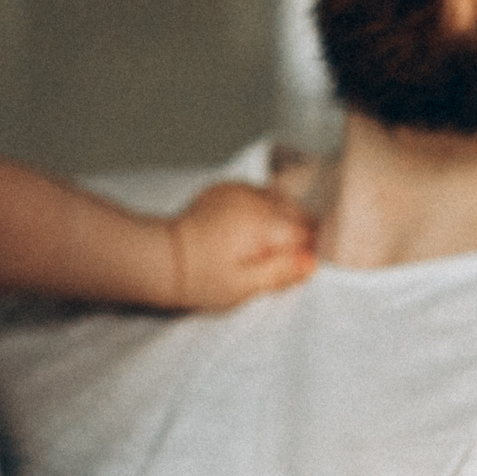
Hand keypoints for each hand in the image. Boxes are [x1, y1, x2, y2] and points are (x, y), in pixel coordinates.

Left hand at [166, 182, 315, 310]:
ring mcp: (240, 191)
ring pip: (281, 199)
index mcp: (265, 225)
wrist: (164, 258)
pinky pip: (258, 193)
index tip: (296, 266)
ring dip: (282, 219)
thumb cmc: (201, 278)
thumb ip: (281, 272)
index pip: (308, 232)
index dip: (308, 251)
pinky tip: (248, 227)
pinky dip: (262, 207)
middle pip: (298, 212)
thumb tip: (312, 262)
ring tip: (263, 244)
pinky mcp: (227, 189)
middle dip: (298, 234)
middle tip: (280, 259)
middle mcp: (256, 201)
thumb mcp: (244, 286)